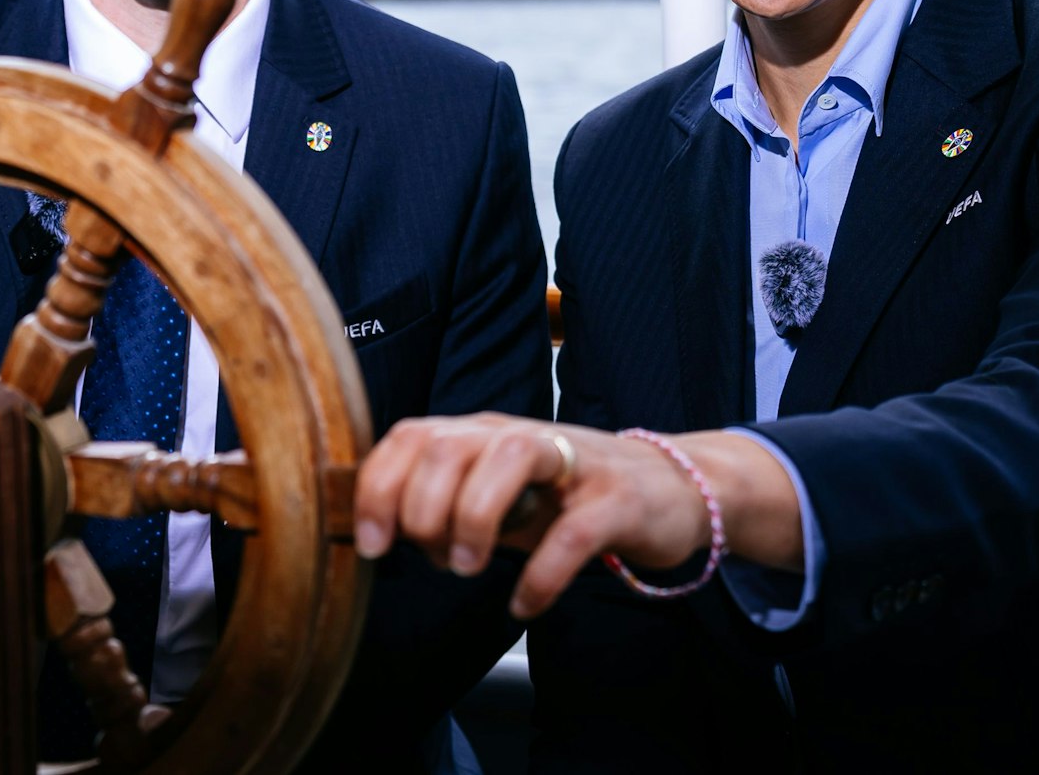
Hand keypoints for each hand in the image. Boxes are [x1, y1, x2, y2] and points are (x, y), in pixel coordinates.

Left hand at [353, 414, 780, 619]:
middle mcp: (519, 437)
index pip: (411, 436)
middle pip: (448, 444)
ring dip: (474, 517)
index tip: (370, 544)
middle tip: (432, 558)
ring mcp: (572, 462)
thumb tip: (379, 536)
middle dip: (422, 506)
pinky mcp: (616, 498)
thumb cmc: (566, 497)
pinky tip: (526, 603)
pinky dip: (541, 573)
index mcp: (481, 435)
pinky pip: (573, 532)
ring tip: (468, 568)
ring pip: (509, 458)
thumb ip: (441, 507)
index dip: (379, 487)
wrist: (668, 489)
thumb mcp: (495, 497)